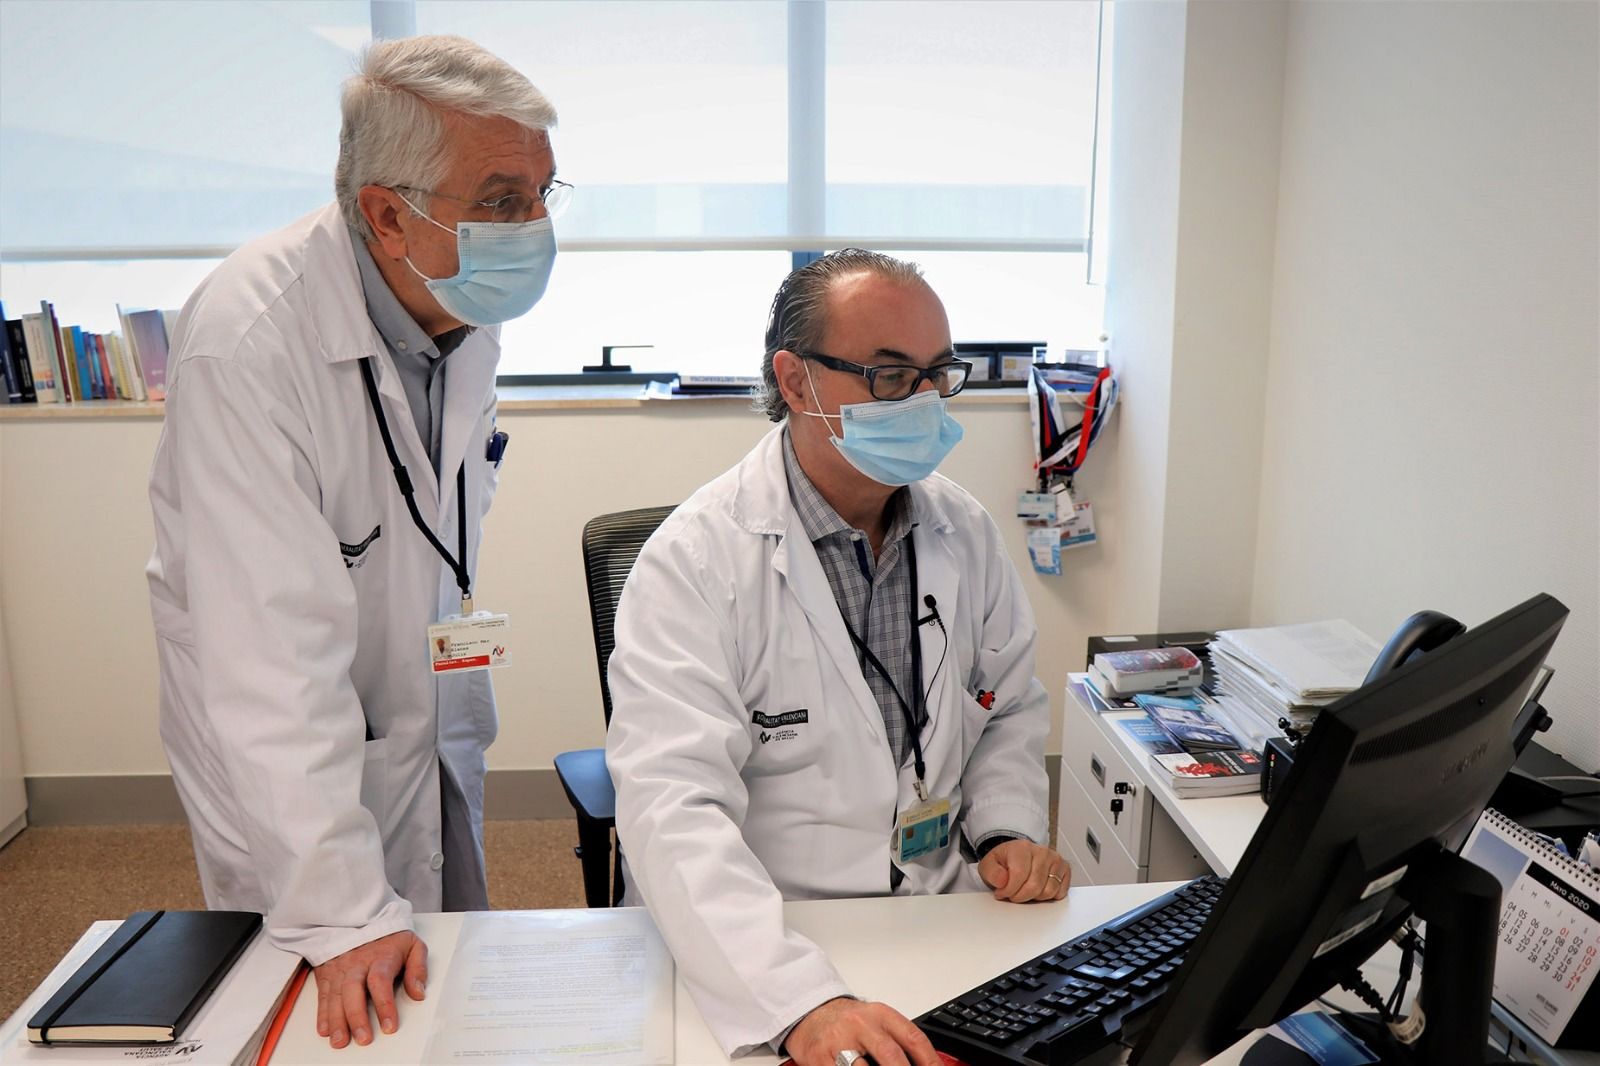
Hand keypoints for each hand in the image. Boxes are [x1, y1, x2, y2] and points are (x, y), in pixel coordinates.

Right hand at [313, 931, 427, 1047]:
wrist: (359, 918)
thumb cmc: (388, 937)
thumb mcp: (412, 944)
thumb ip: (418, 968)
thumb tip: (419, 993)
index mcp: (381, 957)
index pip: (381, 982)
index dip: (384, 1005)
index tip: (389, 1026)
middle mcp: (357, 964)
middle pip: (353, 990)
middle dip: (357, 1017)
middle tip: (363, 1039)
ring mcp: (340, 970)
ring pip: (335, 996)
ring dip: (337, 1021)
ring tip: (340, 1041)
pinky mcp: (327, 975)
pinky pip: (322, 996)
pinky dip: (322, 1014)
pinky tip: (325, 1030)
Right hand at [786, 997, 942, 1065]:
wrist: (808, 1014)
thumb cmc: (847, 1022)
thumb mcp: (875, 1022)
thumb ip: (897, 1042)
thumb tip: (925, 1063)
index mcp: (881, 1015)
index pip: (913, 1038)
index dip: (930, 1061)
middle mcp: (861, 1024)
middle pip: (891, 1056)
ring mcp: (839, 1041)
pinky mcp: (819, 1057)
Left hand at [978, 839, 1070, 902]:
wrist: (1017, 856)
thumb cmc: (1005, 862)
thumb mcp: (989, 865)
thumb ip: (992, 872)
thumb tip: (1002, 881)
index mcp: (1022, 847)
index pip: (1019, 874)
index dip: (1009, 890)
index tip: (1001, 893)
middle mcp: (1041, 851)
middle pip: (1034, 886)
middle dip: (1020, 897)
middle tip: (1012, 894)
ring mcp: (1055, 859)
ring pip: (1048, 891)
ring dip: (1034, 897)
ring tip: (1025, 890)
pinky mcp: (1064, 869)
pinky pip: (1060, 892)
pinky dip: (1048, 896)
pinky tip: (1038, 889)